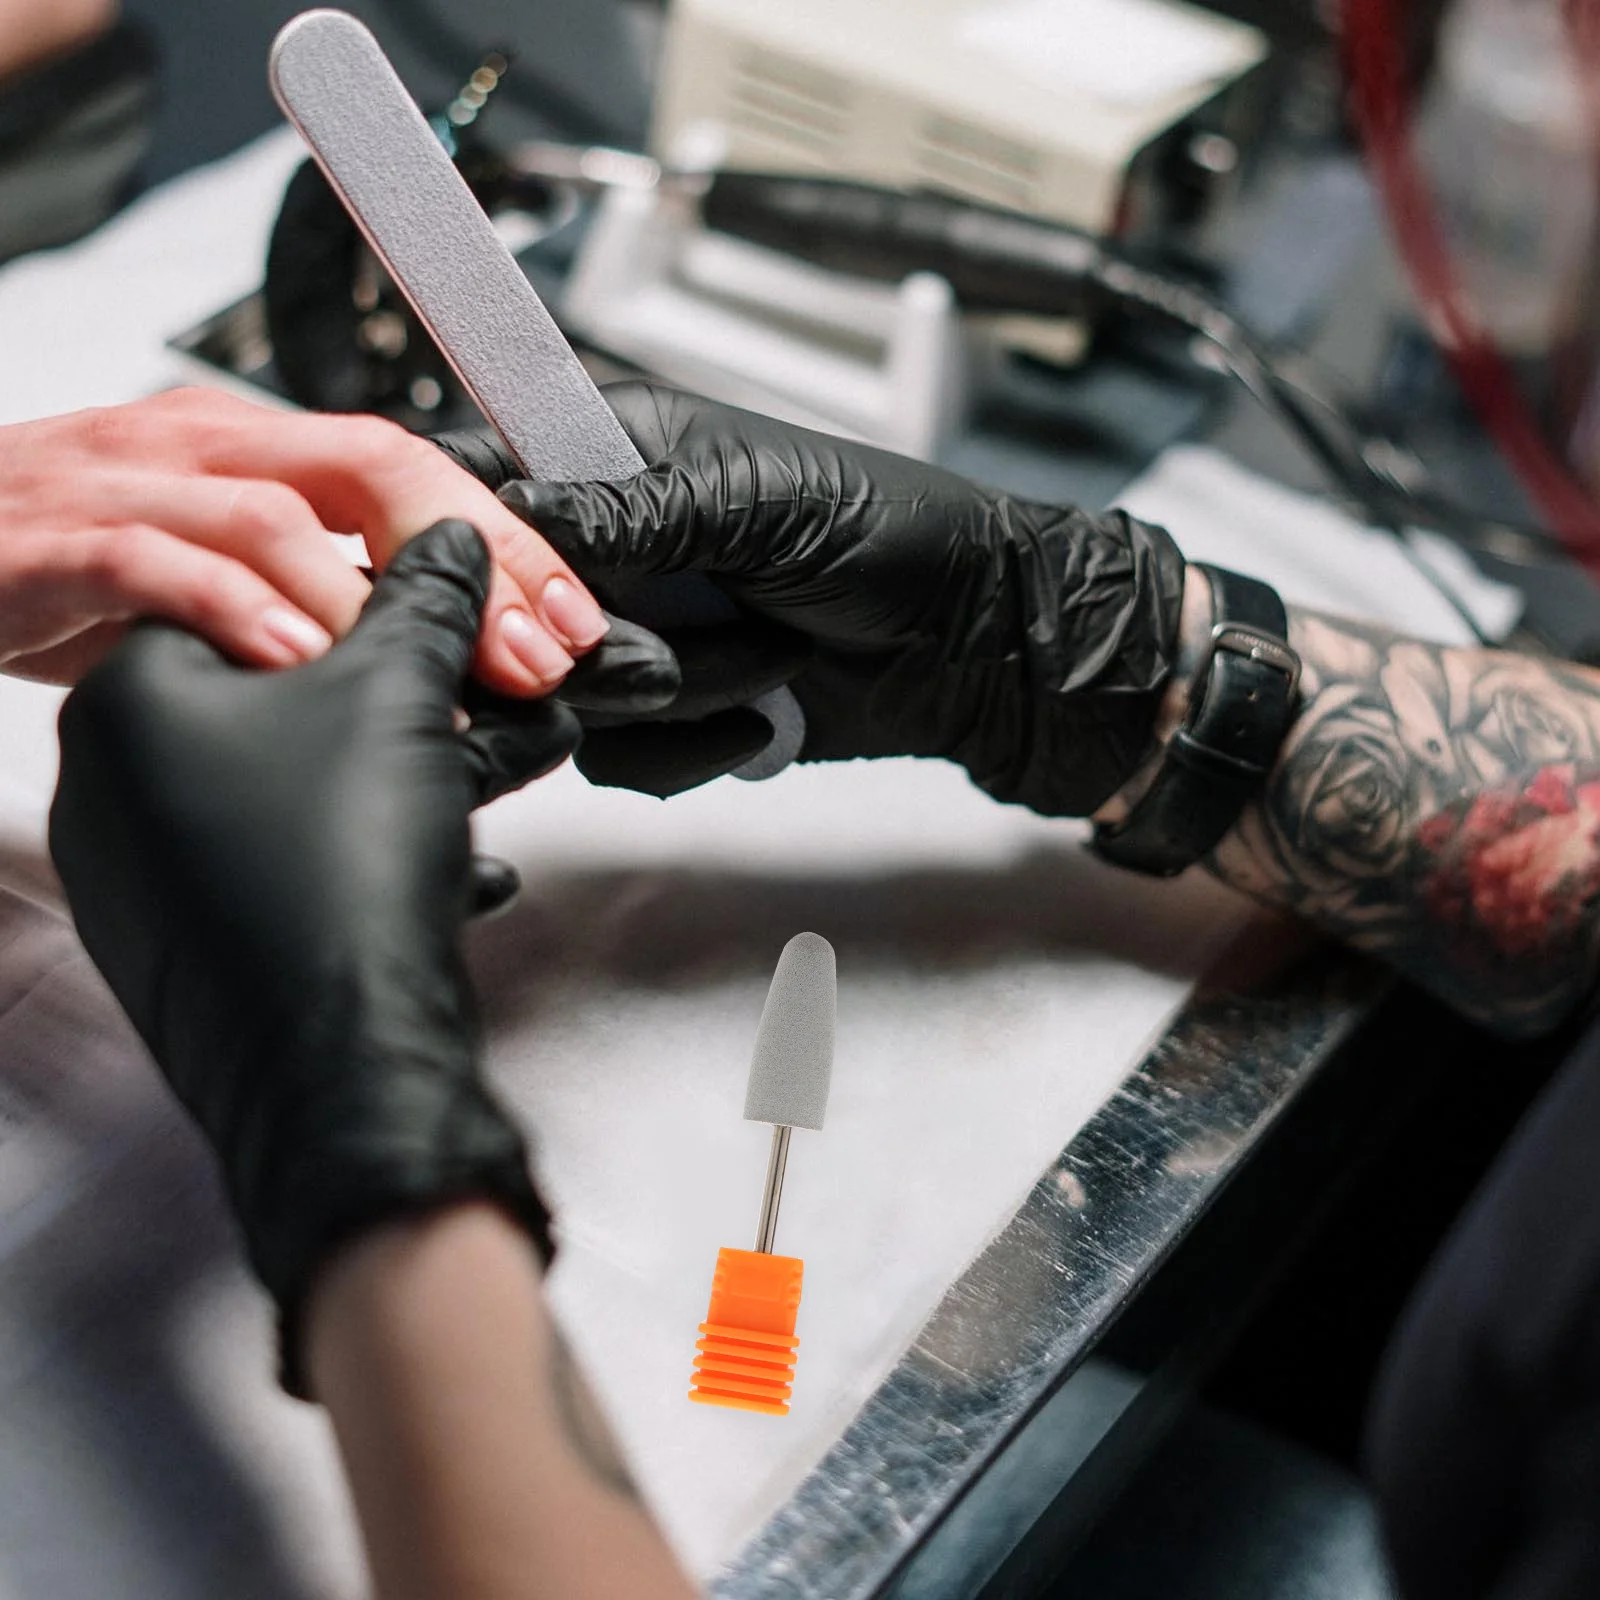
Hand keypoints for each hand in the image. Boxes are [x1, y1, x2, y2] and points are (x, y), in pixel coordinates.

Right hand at [0, 388, 608, 691]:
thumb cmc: (76, 561)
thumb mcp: (222, 570)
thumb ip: (323, 597)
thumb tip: (451, 657)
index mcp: (256, 447)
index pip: (413, 468)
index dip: (507, 540)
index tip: (577, 621)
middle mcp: (203, 446)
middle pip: (371, 466)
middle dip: (474, 558)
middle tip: (540, 651)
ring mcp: (126, 484)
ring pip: (272, 511)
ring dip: (371, 599)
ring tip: (448, 674)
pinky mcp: (52, 542)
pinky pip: (153, 560)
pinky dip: (234, 608)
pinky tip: (297, 660)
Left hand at [49, 520, 576, 1387]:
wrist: (341, 1074)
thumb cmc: (337, 877)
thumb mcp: (400, 698)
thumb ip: (427, 603)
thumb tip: (446, 549)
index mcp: (131, 707)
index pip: (249, 600)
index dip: (364, 598)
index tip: (440, 609)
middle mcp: (118, 790)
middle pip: (284, 698)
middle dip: (411, 696)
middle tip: (492, 694)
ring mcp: (153, 880)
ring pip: (302, 790)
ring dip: (412, 774)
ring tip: (506, 766)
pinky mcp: (200, 947)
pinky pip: (296, 865)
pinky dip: (376, 849)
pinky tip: (459, 863)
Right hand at [473, 383, 1187, 814]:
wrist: (975, 645)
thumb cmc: (892, 536)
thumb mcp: (762, 502)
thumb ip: (632, 509)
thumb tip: (516, 518)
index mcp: (618, 453)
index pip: (483, 479)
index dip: (470, 536)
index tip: (511, 587)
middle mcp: (610, 545)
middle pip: (506, 615)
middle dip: (601, 647)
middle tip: (676, 644)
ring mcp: (634, 633)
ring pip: (564, 698)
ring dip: (679, 694)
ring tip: (770, 655)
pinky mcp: (666, 713)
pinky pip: (620, 758)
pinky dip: (699, 746)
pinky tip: (767, 710)